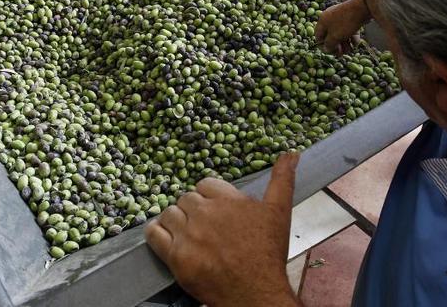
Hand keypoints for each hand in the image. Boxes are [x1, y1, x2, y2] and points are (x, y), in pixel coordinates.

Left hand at [145, 153, 301, 306]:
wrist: (257, 292)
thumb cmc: (268, 254)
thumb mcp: (279, 211)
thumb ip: (282, 179)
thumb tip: (291, 154)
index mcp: (228, 200)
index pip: (204, 184)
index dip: (208, 196)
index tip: (213, 209)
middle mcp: (206, 214)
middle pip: (186, 199)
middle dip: (192, 210)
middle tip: (203, 226)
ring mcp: (189, 236)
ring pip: (169, 214)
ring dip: (175, 221)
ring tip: (186, 232)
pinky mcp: (177, 258)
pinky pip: (154, 235)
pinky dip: (156, 232)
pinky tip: (164, 236)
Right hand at [315, 0, 370, 55]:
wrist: (363, 8)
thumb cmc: (345, 23)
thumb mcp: (335, 37)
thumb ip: (329, 44)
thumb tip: (326, 49)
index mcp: (322, 21)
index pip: (318, 36)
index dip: (323, 46)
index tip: (330, 52)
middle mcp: (330, 18)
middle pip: (330, 36)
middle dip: (336, 46)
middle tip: (341, 54)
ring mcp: (341, 17)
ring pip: (340, 34)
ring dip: (345, 44)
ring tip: (350, 49)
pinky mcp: (351, 18)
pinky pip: (348, 30)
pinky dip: (352, 37)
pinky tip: (356, 42)